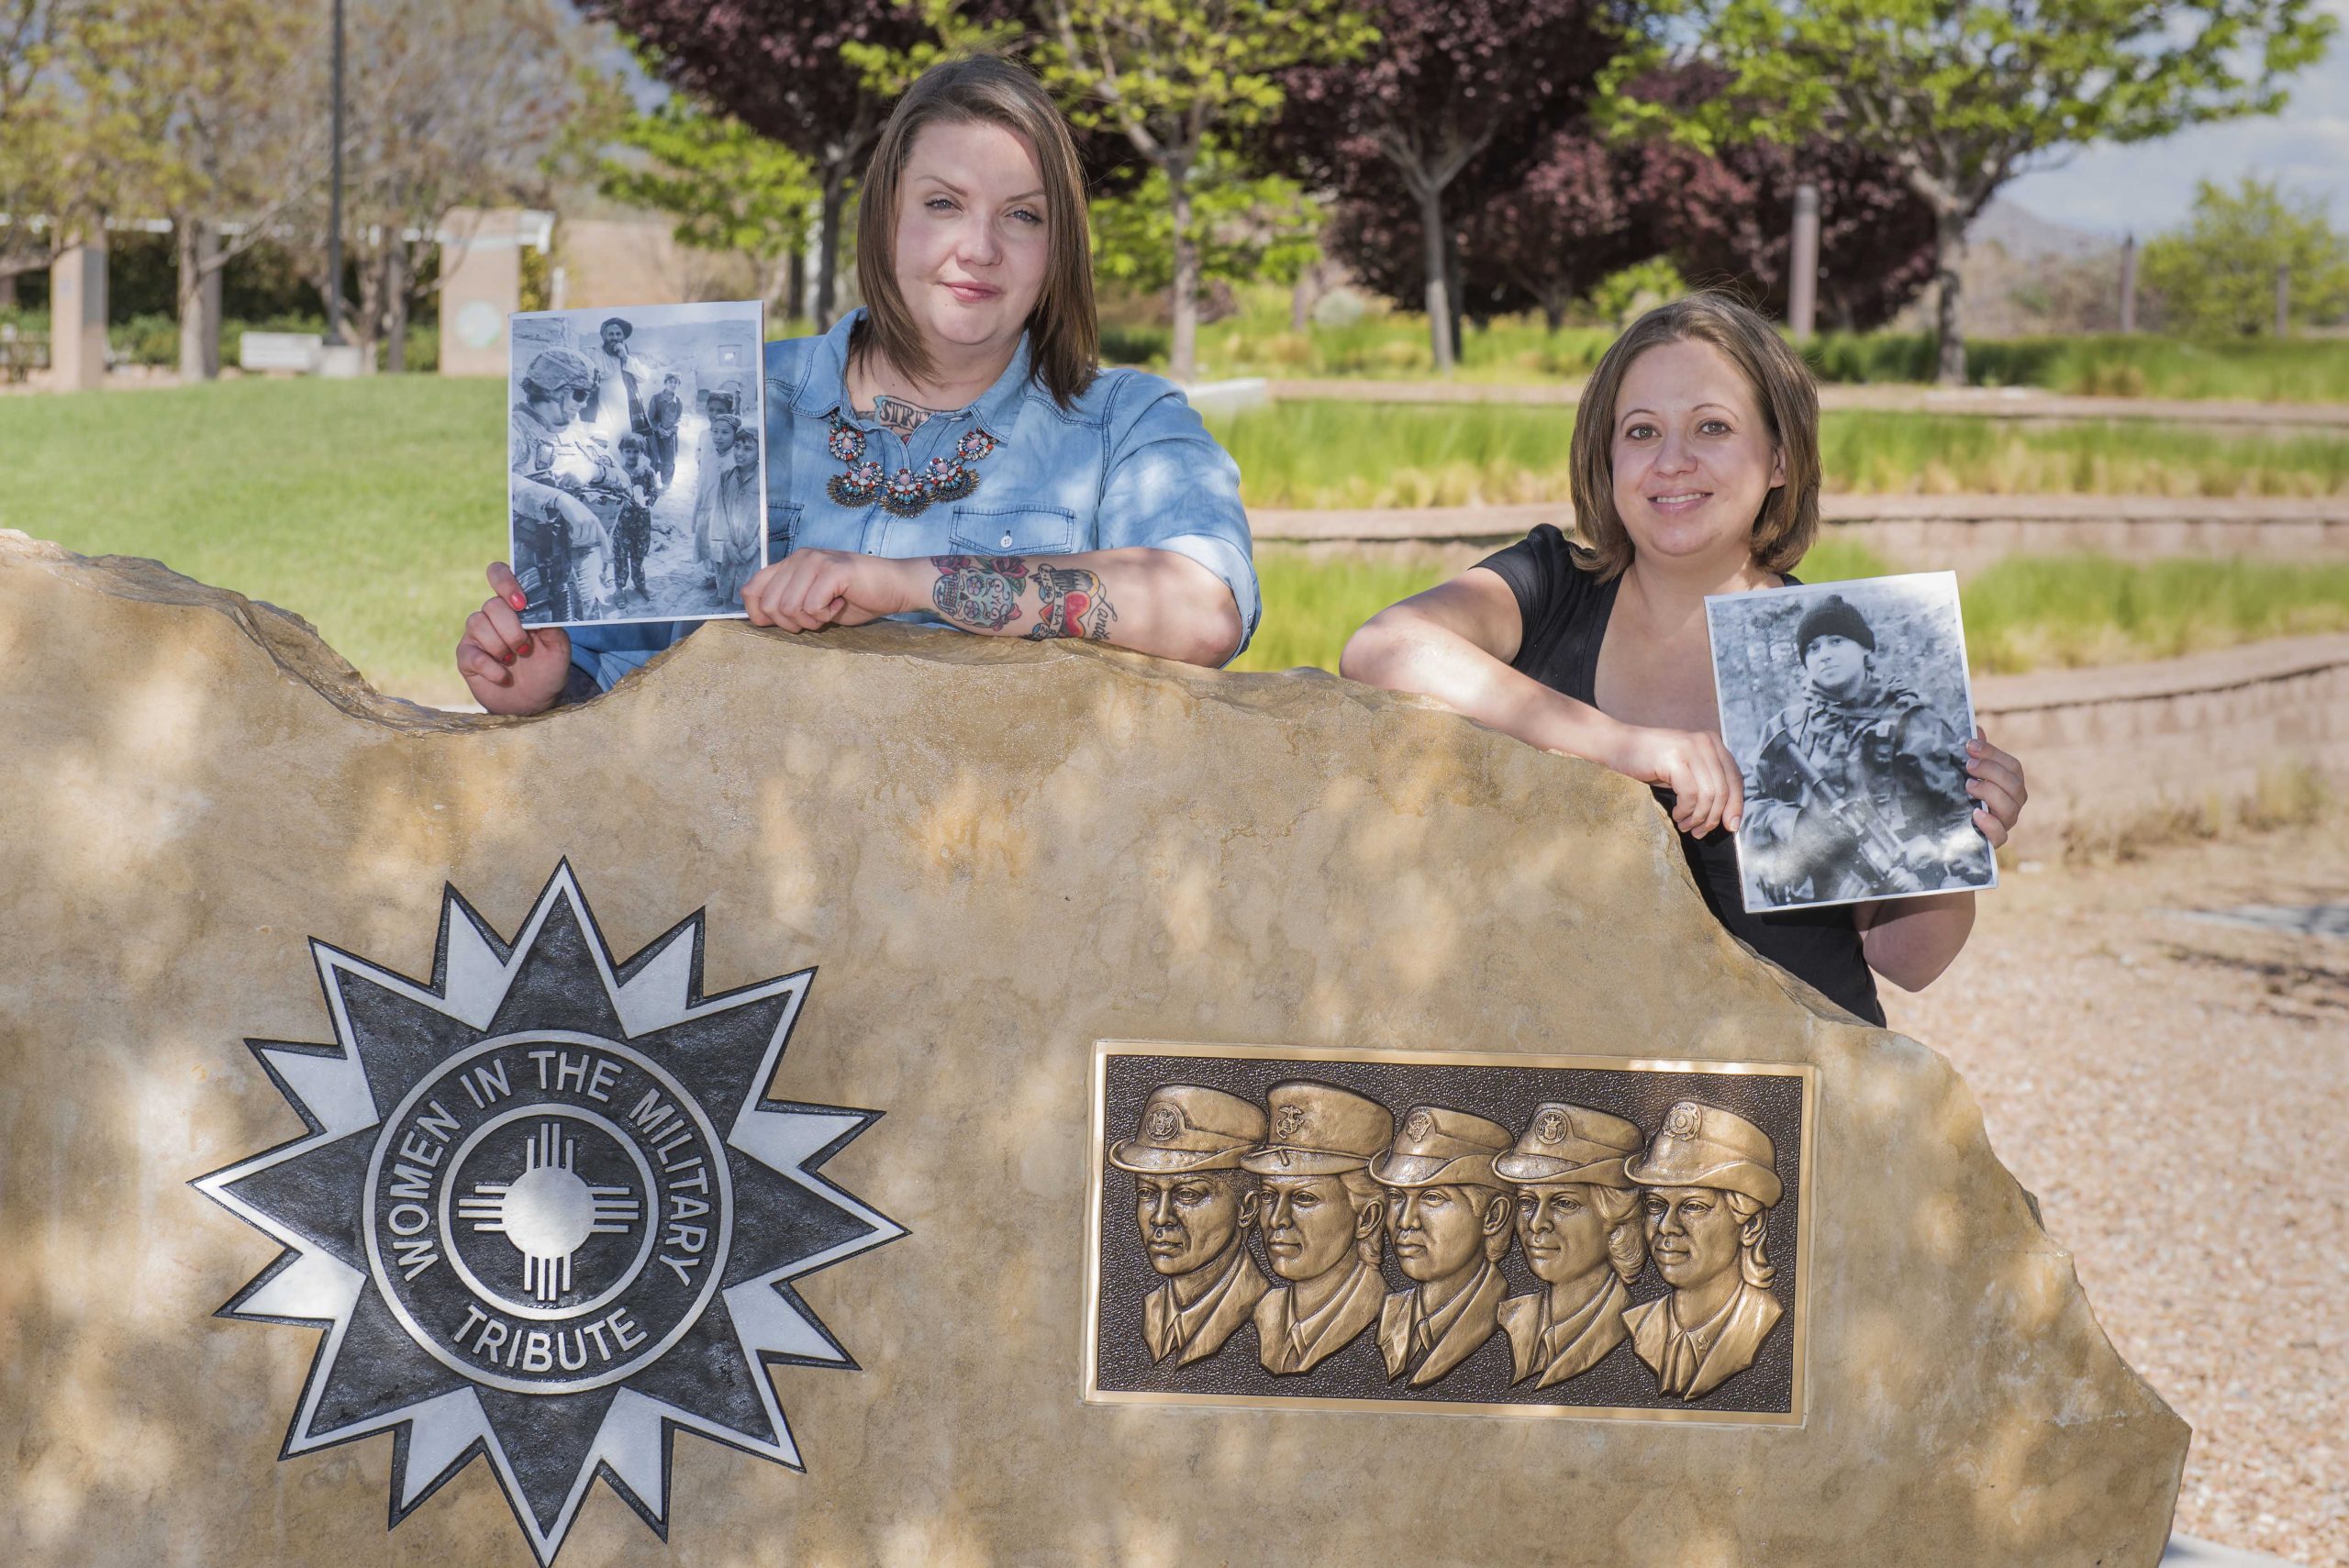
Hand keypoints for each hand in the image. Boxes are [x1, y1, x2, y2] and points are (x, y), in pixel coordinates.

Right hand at [456, 562, 571, 714]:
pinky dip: (492, 668)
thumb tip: (543, 609)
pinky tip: (503, 676)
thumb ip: (553, 626)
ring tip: (513, 661)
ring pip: (477, 624)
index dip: (505, 582)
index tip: (521, 603)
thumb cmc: (547, 669)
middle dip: (512, 629)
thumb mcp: (559, 648)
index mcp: (515, 606)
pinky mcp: (466, 657)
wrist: (534, 701)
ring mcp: (477, 635)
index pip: (499, 574)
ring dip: (501, 646)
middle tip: (525, 648)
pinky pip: (472, 655)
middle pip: (491, 605)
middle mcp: (493, 615)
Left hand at [740, 550, 918, 631]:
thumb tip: (759, 617)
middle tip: (816, 618)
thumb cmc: (857, 597)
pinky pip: (811, 606)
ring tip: (829, 611)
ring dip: (810, 620)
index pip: (751, 590)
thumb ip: (787, 602)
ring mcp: (815, 561)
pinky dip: (825, 616)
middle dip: (791, 624)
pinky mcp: (833, 570)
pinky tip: (839, 605)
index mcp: (790, 564)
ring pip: (789, 607)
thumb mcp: (813, 601)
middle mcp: (799, 558)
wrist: (896, 586)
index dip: (759, 615)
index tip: (787, 624)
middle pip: (769, 605)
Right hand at [1613, 725, 1744, 837]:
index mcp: (1713, 743)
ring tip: (1685, 825)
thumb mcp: (1685, 770)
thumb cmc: (1649, 763)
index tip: (1731, 827)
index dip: (1736, 806)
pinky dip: (1685, 811)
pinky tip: (1675, 814)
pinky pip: (1690, 794)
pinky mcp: (1674, 758)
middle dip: (1713, 817)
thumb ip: (1708, 783)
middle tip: (1699, 832)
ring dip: (1698, 817)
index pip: (1735, 779)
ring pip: (1709, 795)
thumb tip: (1731, 818)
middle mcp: (1706, 742)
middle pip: (1724, 790)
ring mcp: (1690, 748)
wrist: (1615, 746)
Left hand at [1964, 726, 2026, 847]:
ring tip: (1968, 786)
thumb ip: (1973, 754)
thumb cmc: (1960, 793)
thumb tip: (1976, 729)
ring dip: (1990, 793)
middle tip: (1968, 766)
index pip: (2012, 766)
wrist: (1946, 827)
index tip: (1969, 745)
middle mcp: (2013, 802)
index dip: (1992, 754)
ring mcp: (2005, 822)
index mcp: (2010, 783)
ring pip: (2011, 808)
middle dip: (1991, 772)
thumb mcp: (1964, 772)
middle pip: (2014, 785)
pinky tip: (1975, 814)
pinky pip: (2001, 835)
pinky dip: (1990, 824)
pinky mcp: (1994, 840)